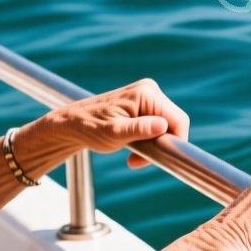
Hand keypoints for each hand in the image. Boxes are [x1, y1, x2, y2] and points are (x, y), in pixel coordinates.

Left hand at [25, 78, 188, 167]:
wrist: (71, 124)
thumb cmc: (90, 128)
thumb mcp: (115, 134)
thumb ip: (140, 129)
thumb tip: (163, 126)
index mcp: (146, 94)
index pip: (179, 120)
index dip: (174, 142)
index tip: (156, 159)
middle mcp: (149, 90)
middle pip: (173, 122)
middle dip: (161, 144)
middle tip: (137, 160)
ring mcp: (146, 95)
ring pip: (165, 125)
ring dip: (153, 143)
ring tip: (132, 154)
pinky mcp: (142, 103)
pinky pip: (156, 123)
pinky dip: (148, 138)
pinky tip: (132, 144)